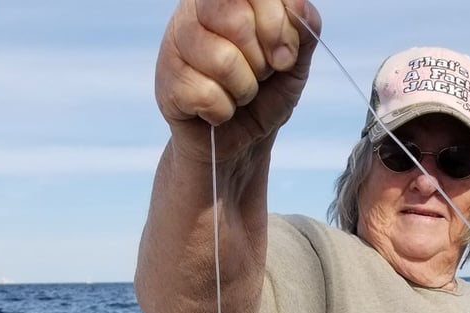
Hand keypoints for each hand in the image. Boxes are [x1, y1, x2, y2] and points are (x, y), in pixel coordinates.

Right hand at [155, 0, 320, 159]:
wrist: (242, 142)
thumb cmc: (265, 95)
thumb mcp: (294, 62)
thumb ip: (302, 31)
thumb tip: (298, 5)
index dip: (277, 24)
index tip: (283, 55)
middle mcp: (195, 10)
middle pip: (236, 19)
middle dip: (261, 61)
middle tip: (257, 76)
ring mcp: (175, 44)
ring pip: (222, 60)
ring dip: (244, 90)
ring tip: (238, 94)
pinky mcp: (167, 83)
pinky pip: (207, 95)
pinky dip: (223, 112)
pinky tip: (217, 110)